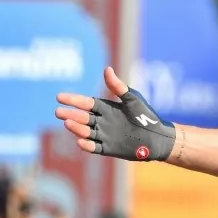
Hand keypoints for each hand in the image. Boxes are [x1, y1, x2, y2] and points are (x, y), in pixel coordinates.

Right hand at [55, 67, 175, 161]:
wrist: (159, 137)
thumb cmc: (147, 116)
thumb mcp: (132, 99)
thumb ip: (118, 87)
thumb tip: (107, 69)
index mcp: (106, 108)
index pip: (86, 103)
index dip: (73, 100)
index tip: (59, 97)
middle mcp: (102, 121)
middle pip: (82, 117)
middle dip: (70, 114)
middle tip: (58, 112)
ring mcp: (104, 135)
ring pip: (86, 132)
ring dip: (77, 128)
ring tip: (68, 123)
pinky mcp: (109, 148)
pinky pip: (95, 147)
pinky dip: (87, 145)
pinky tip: (80, 141)